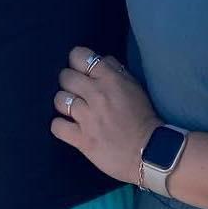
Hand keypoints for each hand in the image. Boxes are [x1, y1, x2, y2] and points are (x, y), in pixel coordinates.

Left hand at [50, 46, 161, 185]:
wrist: (150, 152)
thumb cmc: (143, 117)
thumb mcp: (135, 86)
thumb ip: (116, 70)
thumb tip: (100, 60)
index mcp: (110, 79)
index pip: (79, 56)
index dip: (76, 62)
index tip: (81, 71)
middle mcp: (96, 94)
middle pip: (65, 76)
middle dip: (68, 82)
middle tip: (76, 92)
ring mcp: (87, 118)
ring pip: (59, 99)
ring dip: (63, 103)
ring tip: (71, 110)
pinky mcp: (82, 139)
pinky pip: (57, 126)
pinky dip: (60, 125)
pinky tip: (67, 126)